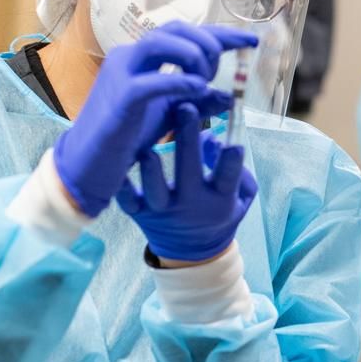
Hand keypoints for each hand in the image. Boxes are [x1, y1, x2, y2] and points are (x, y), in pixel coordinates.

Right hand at [53, 22, 257, 216]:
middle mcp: (130, 57)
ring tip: (207, 78)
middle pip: (174, 29)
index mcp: (143, 58)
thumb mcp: (171, 115)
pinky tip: (198, 88)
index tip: (252, 41)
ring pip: (158, 42)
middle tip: (221, 69)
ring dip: (192, 54)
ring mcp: (121, 74)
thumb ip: (198, 102)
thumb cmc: (127, 137)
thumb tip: (230, 97)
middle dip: (207, 42)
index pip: (185, 32)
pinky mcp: (119, 99)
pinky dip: (178, 81)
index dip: (221, 34)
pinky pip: (150, 82)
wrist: (88, 165)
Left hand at [118, 102, 258, 263]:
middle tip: (185, 108)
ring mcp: (163, 210)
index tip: (230, 137)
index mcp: (219, 200)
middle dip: (188, 138)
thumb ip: (237, 171)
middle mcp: (192, 205)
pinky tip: (119, 166)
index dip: (230, 159)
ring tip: (150, 148)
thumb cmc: (219, 213)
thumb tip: (213, 139)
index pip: (227, 176)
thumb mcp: (241, 197)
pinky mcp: (140, 213)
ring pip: (155, 189)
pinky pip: (127, 200)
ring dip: (151, 169)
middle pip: (189, 171)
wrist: (192, 253)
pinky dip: (122, 186)